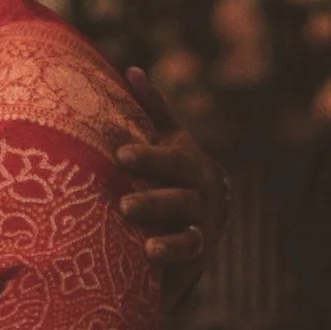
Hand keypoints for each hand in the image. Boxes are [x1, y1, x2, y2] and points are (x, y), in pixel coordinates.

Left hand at [108, 69, 225, 302]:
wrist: (209, 213)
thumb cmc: (177, 169)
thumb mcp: (170, 138)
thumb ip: (153, 108)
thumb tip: (131, 70)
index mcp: (190, 164)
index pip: (171, 161)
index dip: (148, 158)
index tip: (120, 156)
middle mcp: (199, 197)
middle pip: (179, 200)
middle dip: (153, 203)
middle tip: (124, 206)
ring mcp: (200, 228)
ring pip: (188, 235)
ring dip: (168, 241)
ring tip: (147, 246)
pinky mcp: (195, 256)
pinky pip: (187, 259)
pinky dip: (172, 259)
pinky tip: (151, 260)